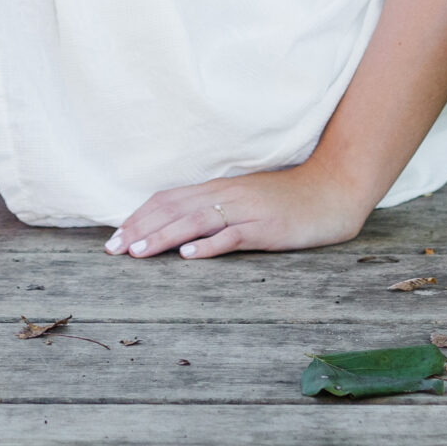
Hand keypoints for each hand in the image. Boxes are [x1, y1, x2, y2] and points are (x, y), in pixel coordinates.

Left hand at [103, 164, 371, 259]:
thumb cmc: (288, 199)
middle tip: (113, 250)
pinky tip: (190, 256)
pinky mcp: (266, 227)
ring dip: (164, 237)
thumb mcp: (245, 201)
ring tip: (139, 253)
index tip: (114, 237)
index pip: (167, 199)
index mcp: (217, 189)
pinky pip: (234, 235)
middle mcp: (225, 195)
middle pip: (173, 209)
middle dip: (140, 229)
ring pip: (196, 221)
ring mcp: (245, 210)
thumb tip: (180, 229)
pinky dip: (210, 244)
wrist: (333, 190)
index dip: (138, 217)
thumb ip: (215, 210)